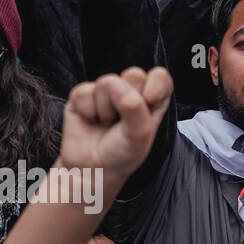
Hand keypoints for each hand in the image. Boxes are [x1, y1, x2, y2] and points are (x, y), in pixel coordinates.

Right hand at [57, 67, 172, 184]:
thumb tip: (115, 84)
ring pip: (107, 82)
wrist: (93, 169)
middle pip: (134, 74)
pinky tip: (91, 121)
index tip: (148, 103)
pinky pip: (83, 91)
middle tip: (123, 121)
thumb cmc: (123, 152)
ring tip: (106, 123)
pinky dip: (87, 111)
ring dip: (106, 109)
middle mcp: (132, 91)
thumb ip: (134, 107)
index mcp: (154, 98)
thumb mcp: (138, 134)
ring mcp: (107, 91)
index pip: (160, 76)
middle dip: (128, 100)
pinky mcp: (83, 95)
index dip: (155, 86)